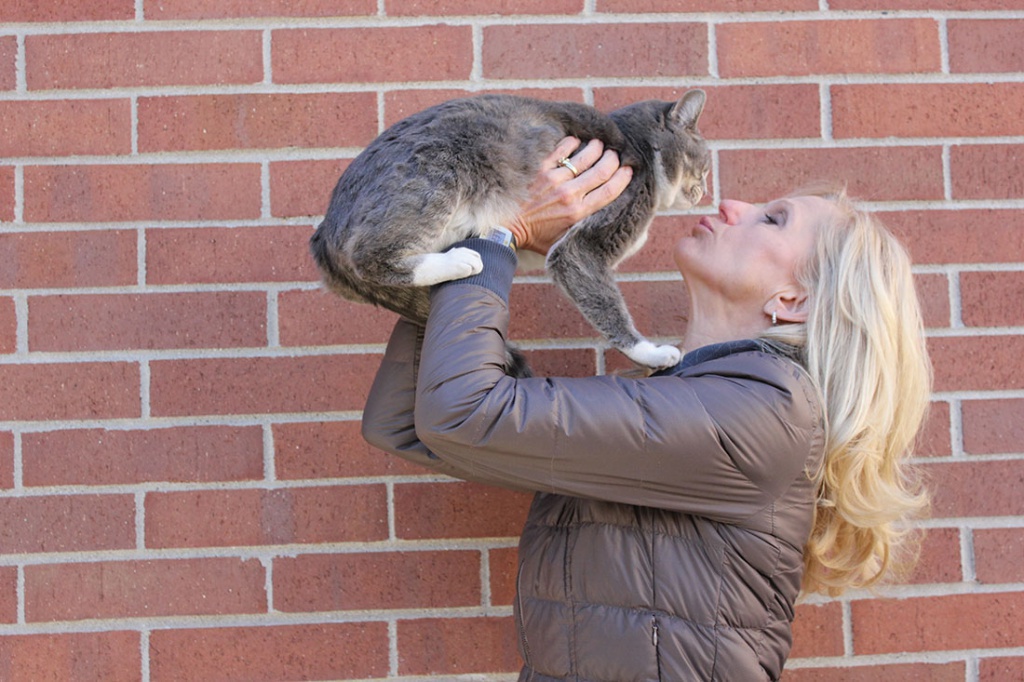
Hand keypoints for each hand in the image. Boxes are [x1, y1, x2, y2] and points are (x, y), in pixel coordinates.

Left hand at [508, 137, 632, 254]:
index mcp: (577, 213)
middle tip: (615, 155)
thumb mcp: (563, 244)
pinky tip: (577, 142)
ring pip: (584, 156)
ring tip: (600, 145)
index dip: (623, 178)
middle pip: (602, 170)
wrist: (504, 228)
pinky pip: (561, 149)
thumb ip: (582, 235)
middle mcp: (569, 194)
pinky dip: (572, 142)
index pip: (609, 190)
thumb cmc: (534, 238)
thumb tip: (604, 233)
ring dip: (596, 148)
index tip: (629, 171)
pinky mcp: (539, 168)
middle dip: (613, 160)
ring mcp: (554, 179)